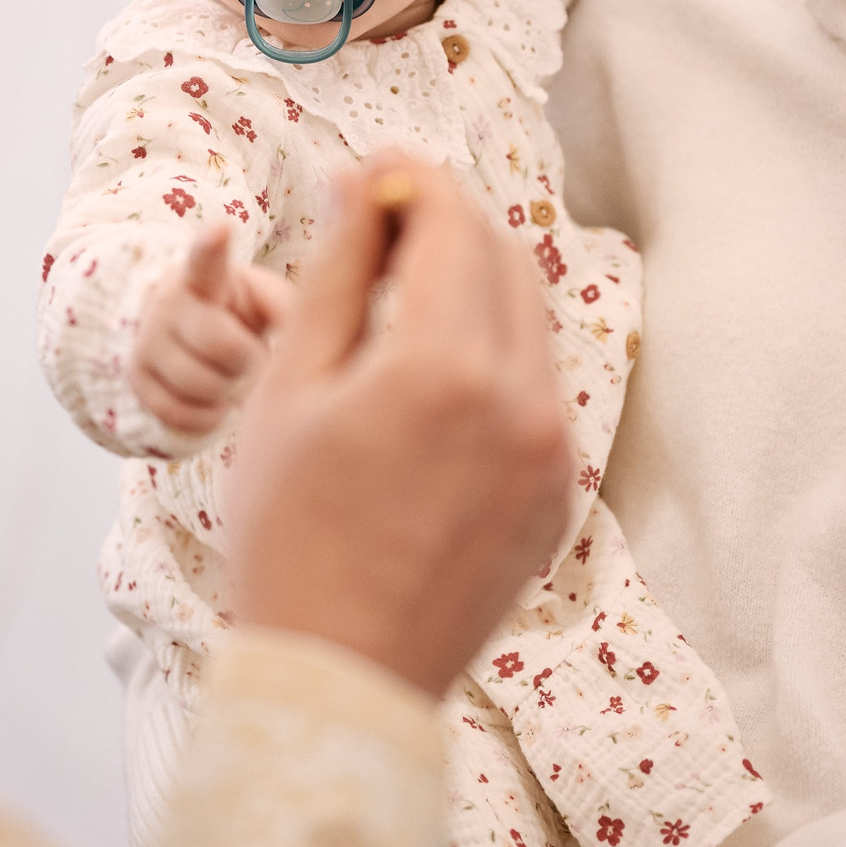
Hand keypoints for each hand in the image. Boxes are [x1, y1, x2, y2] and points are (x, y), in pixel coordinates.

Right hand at [130, 224, 291, 434]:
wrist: (189, 336)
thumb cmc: (241, 313)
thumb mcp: (266, 299)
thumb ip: (290, 309)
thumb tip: (302, 336)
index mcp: (206, 274)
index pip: (206, 258)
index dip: (211, 246)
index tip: (220, 231)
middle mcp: (169, 302)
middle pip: (221, 344)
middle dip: (249, 359)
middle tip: (255, 356)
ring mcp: (147, 339)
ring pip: (199, 384)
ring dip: (229, 390)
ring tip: (234, 375)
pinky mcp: (136, 377)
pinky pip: (178, 412)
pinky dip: (206, 417)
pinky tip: (216, 401)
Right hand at [225, 158, 570, 696]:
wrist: (339, 673)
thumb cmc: (287, 532)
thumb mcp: (290, 386)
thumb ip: (340, 272)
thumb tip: (366, 183)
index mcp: (446, 367)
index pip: (452, 221)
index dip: (411, 180)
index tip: (372, 173)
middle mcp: (522, 401)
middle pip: (504, 259)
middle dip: (447, 225)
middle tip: (380, 227)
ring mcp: (552, 452)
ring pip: (529, 322)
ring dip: (473, 288)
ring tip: (399, 301)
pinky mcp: (558, 494)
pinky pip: (536, 390)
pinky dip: (492, 358)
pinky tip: (428, 381)